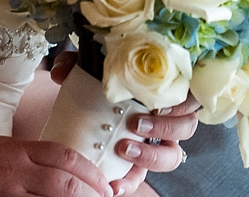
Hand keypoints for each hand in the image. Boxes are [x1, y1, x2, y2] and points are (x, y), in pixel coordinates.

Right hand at [0, 136, 111, 196]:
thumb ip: (31, 155)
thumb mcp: (3, 147)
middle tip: (105, 196)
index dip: (89, 169)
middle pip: (64, 182)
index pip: (63, 155)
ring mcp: (7, 193)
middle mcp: (15, 171)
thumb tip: (64, 166)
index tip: (103, 180)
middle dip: (90, 191)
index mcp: (18, 151)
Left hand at [51, 54, 198, 196]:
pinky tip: (113, 184)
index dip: (182, 101)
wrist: (83, 110)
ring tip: (124, 149)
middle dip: (165, 128)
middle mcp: (166, 119)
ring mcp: (155, 145)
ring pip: (172, 156)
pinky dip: (128, 182)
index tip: (159, 101)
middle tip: (136, 124)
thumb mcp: (89, 70)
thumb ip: (76, 64)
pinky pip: (140, 178)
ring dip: (151, 156)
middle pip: (186, 126)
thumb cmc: (98, 85)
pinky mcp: (138, 166)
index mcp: (163, 92)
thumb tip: (59, 72)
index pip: (189, 94)